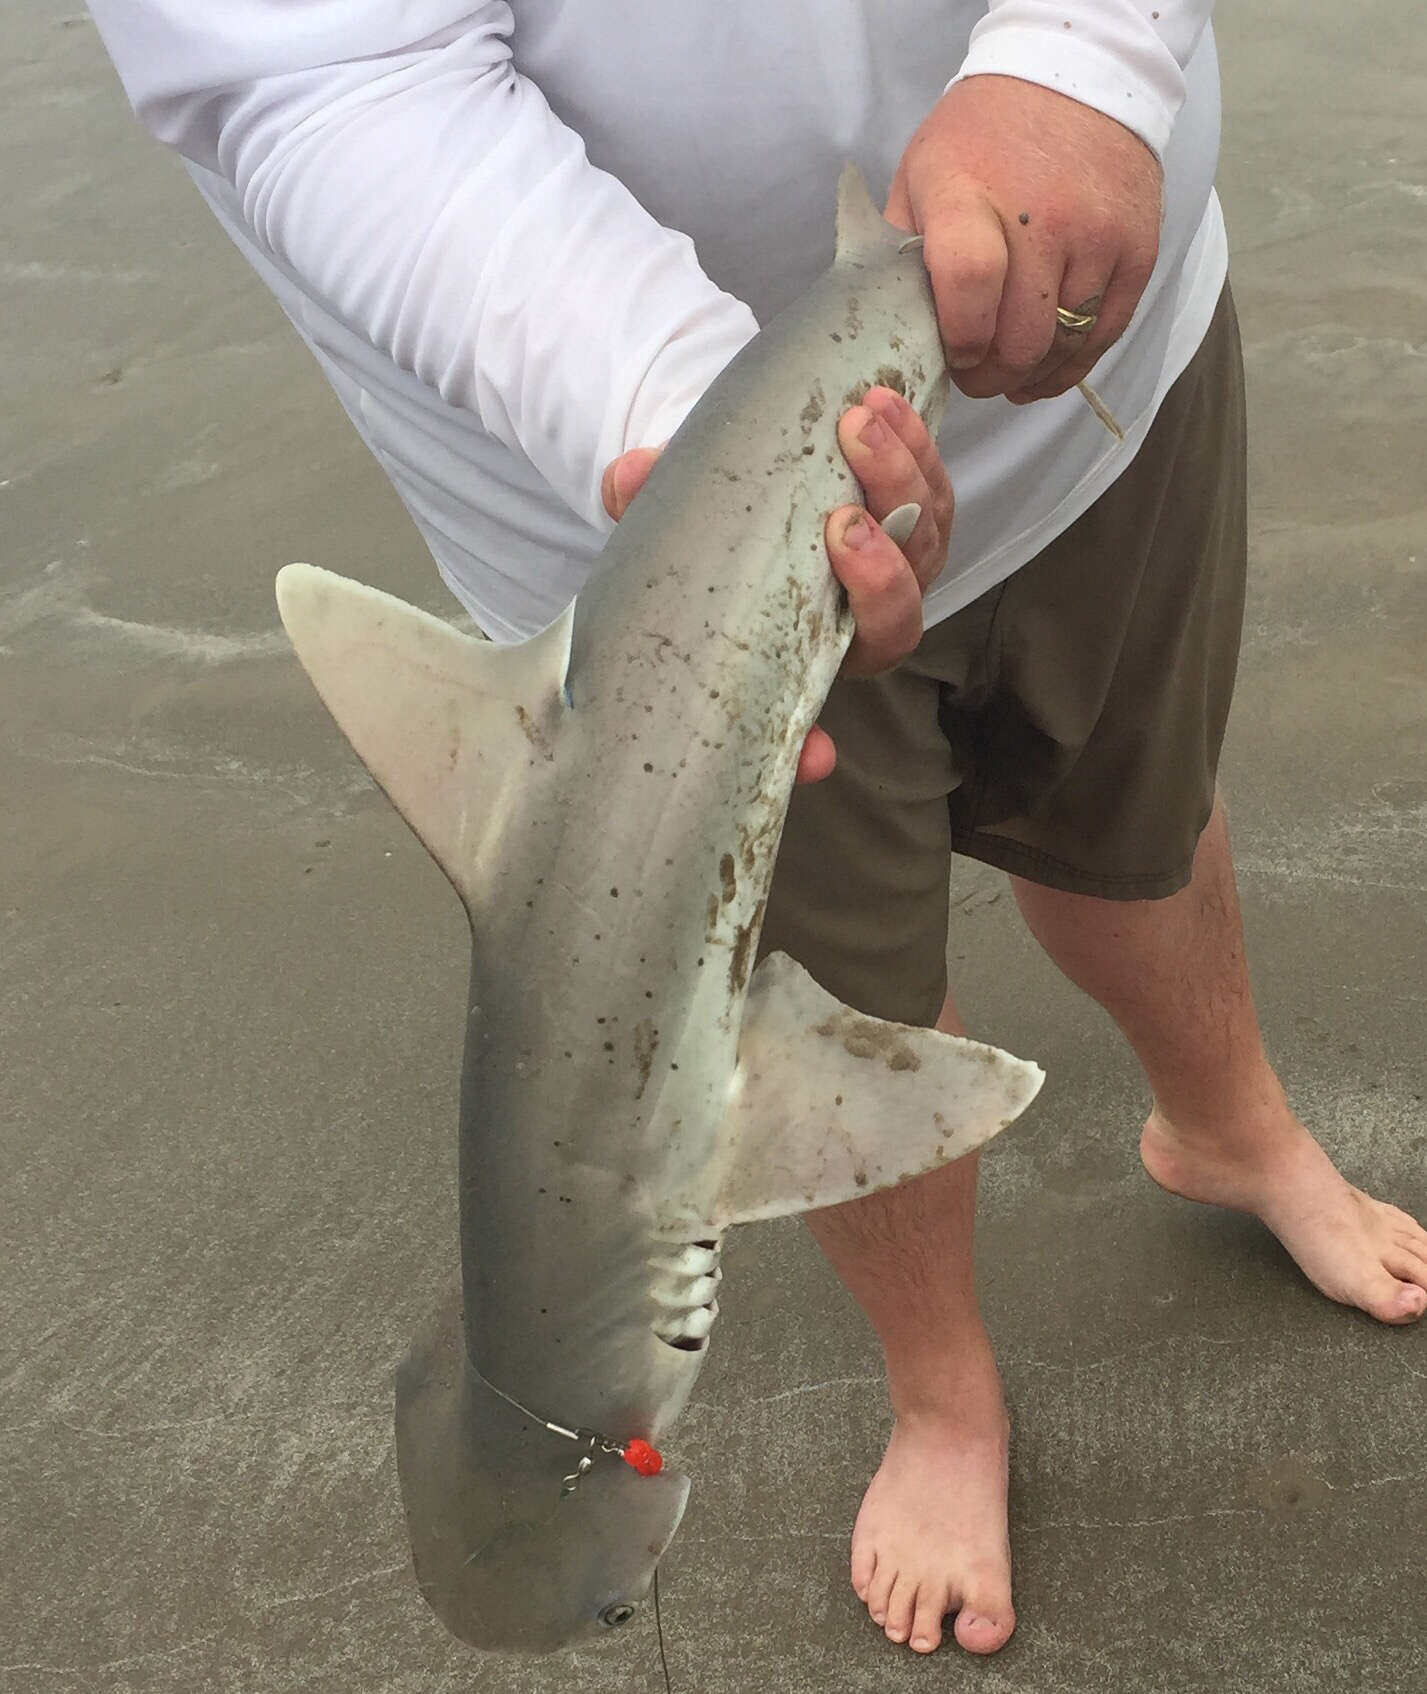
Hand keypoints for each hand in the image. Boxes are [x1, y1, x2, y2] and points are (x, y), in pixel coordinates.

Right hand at [602, 386, 952, 782]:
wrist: (743, 488)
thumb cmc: (706, 541)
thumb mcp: (663, 531)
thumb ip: (645, 512)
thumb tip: (626, 478)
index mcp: (808, 661)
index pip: (807, 718)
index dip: (817, 737)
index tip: (813, 746)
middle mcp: (863, 625)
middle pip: (898, 609)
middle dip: (882, 568)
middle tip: (842, 516)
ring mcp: (900, 566)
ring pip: (926, 536)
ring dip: (902, 479)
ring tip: (862, 419)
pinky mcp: (917, 512)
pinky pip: (932, 487)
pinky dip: (914, 446)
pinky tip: (884, 402)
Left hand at [885, 74, 1161, 402]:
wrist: (1075, 75)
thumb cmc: (983, 136)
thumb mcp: (921, 174)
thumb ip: (902, 248)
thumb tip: (896, 326)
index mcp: (971, 195)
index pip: (970, 281)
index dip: (960, 337)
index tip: (954, 354)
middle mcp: (1043, 217)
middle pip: (1021, 336)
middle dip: (991, 376)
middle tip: (975, 377)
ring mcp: (1098, 235)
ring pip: (1065, 346)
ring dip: (1030, 376)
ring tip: (1008, 374)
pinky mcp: (1138, 250)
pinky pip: (1105, 334)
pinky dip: (1071, 365)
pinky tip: (1044, 370)